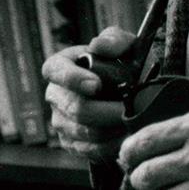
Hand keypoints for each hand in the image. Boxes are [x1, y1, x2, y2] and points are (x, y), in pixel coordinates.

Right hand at [42, 27, 136, 160]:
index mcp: (61, 66)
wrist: (128, 89)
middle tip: (129, 110)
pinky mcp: (72, 143)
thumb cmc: (121, 62)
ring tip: (133, 122)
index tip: (97, 85)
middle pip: (75, 108)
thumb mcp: (123, 45)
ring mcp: (61, 121)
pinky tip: (127, 136)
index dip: (73, 79)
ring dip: (111, 129)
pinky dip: (111, 145)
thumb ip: (113, 40)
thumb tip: (98, 46)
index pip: (55, 71)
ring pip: (84, 131)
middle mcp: (56, 95)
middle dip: (105, 111)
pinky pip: (89, 149)